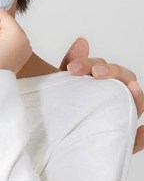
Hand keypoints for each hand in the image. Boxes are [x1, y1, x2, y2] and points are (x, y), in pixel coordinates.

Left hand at [61, 37, 143, 153]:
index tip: (72, 68)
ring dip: (135, 96)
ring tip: (132, 89)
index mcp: (96, 83)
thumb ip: (72, 62)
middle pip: (123, 80)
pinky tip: (141, 130)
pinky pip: (134, 139)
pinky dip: (141, 136)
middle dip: (114, 72)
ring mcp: (116, 117)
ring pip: (134, 104)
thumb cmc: (59, 105)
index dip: (90, 63)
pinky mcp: (117, 140)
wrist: (46, 135)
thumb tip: (82, 41)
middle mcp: (110, 98)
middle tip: (96, 73)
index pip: (102, 68)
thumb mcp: (61, 83)